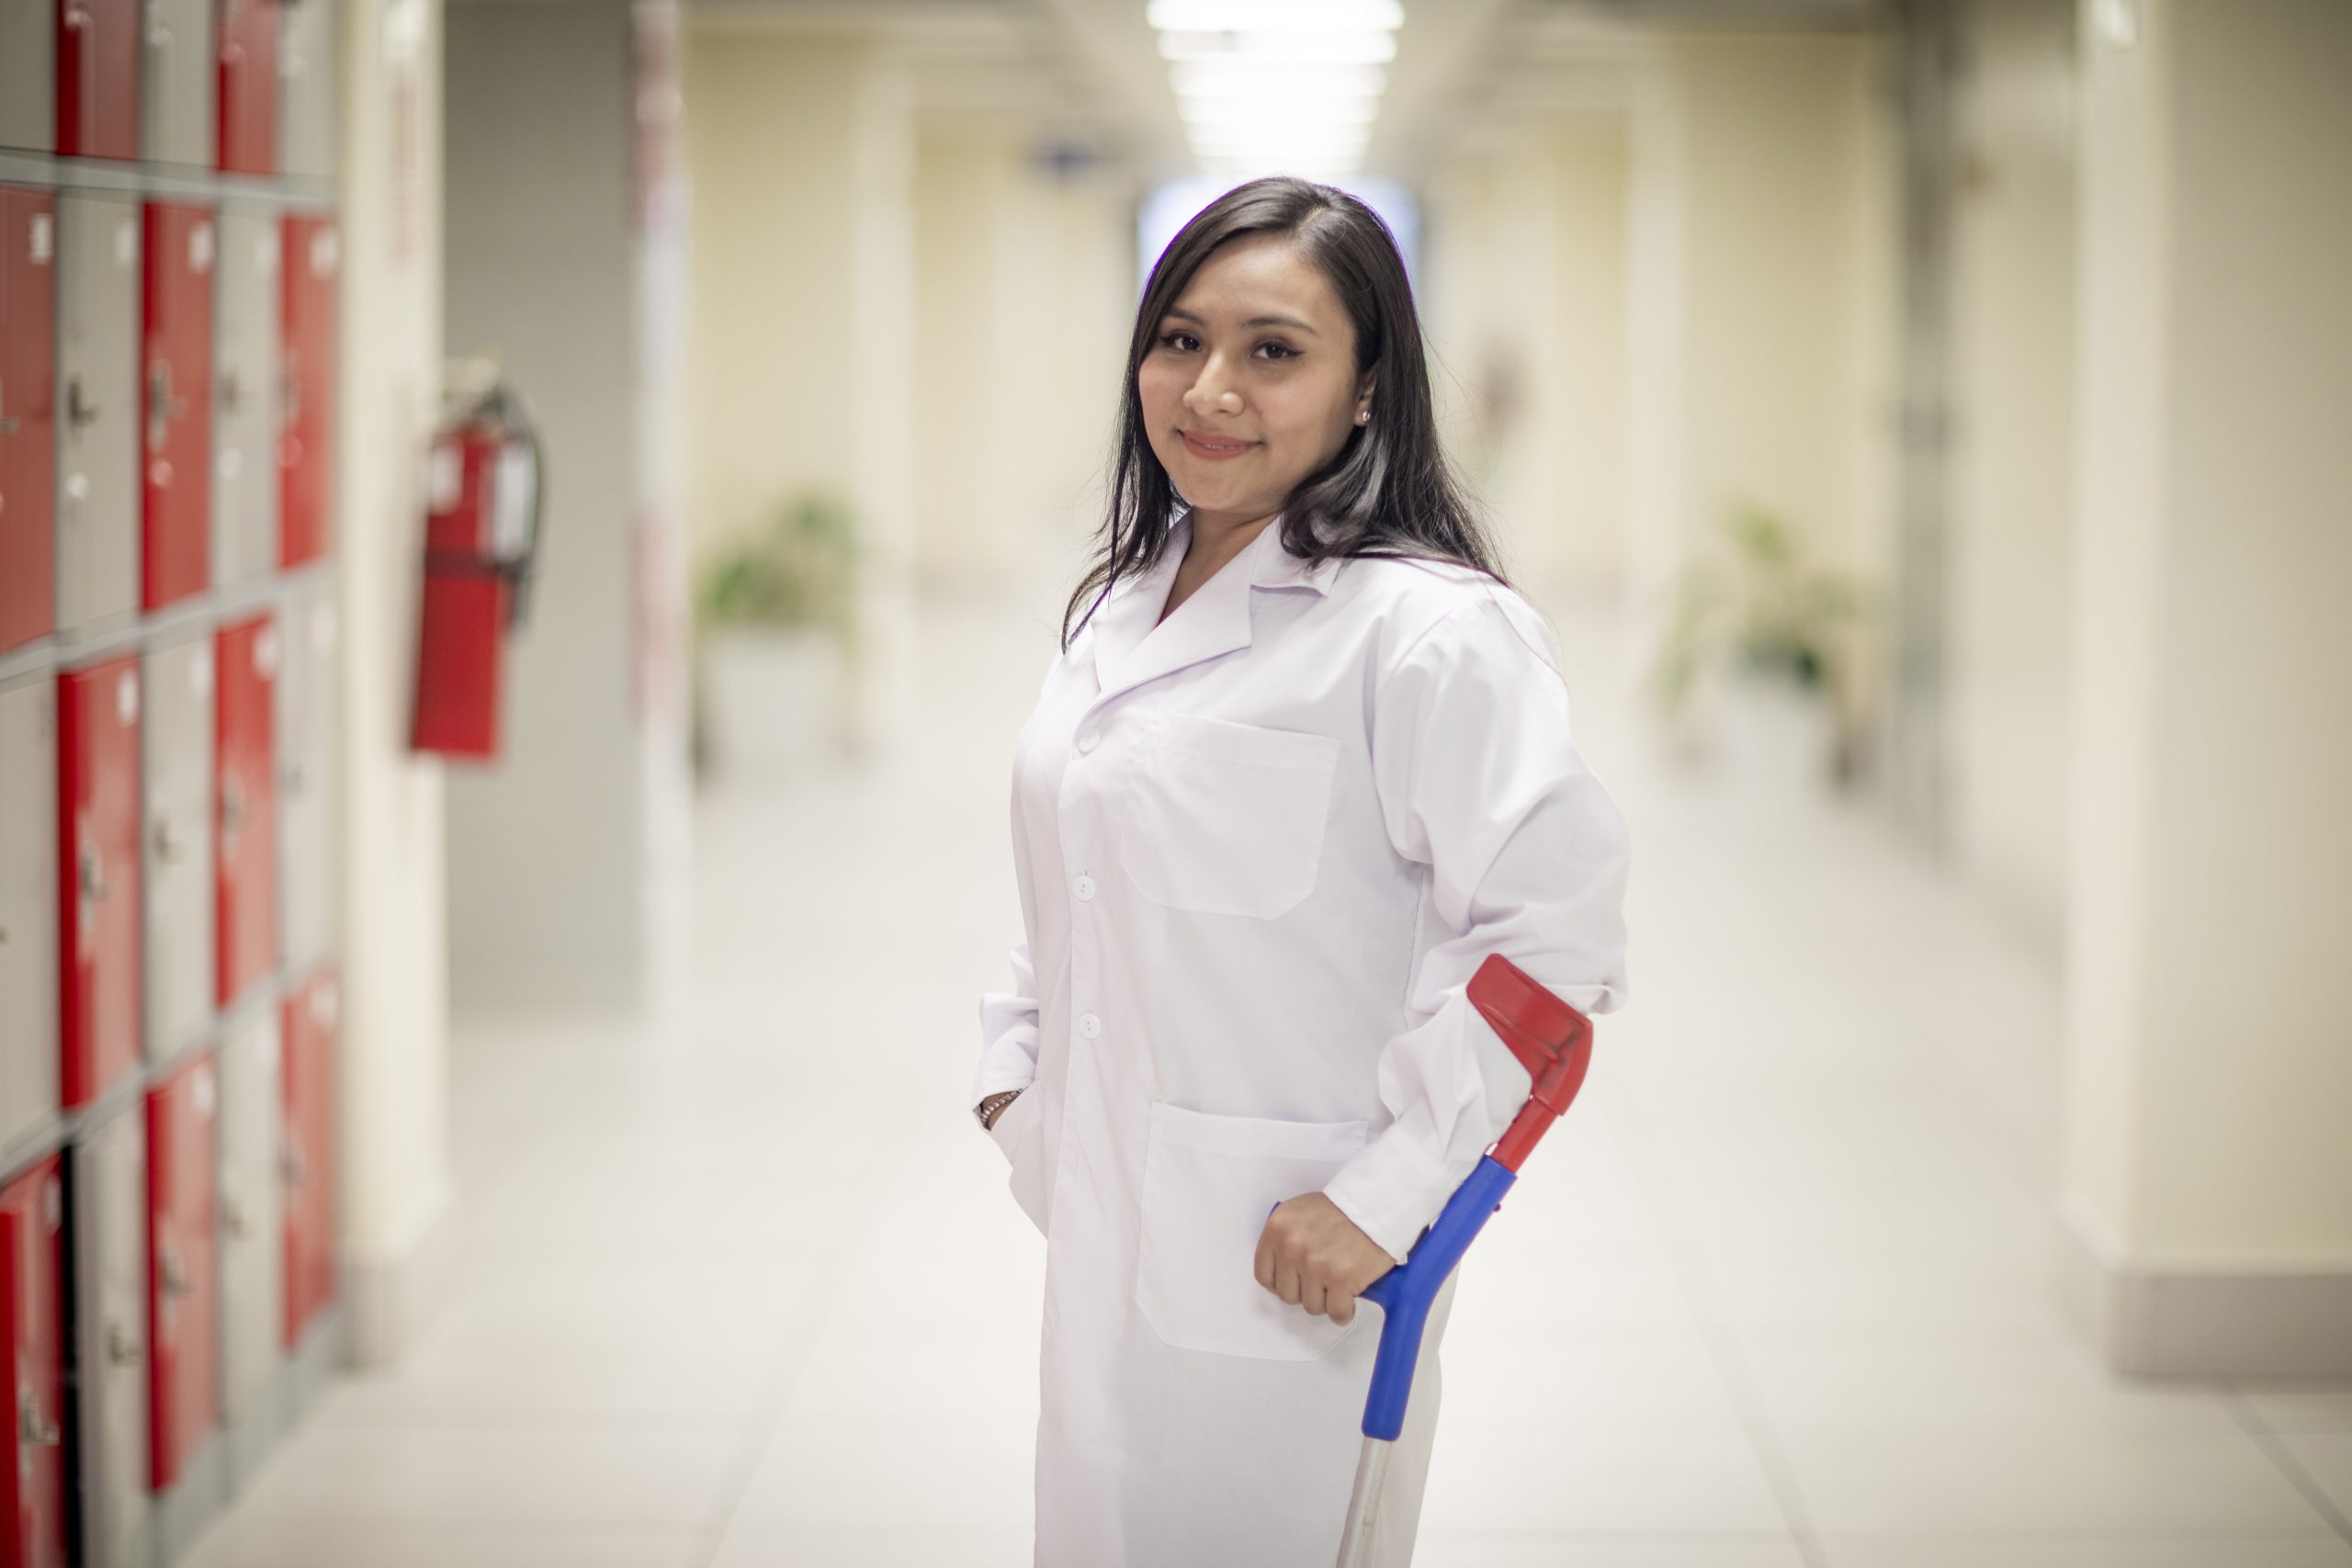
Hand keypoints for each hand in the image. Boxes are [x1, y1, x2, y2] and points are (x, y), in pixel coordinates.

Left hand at [1254, 1193, 1393, 1325]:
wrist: (1376, 1204)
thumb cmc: (1343, 1207)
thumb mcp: (1300, 1212)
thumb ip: (1287, 1238)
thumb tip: (1284, 1268)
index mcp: (1277, 1230)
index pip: (1264, 1275)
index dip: (1281, 1283)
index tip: (1294, 1283)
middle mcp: (1292, 1248)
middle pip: (1288, 1295)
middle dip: (1306, 1292)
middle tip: (1322, 1282)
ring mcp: (1315, 1265)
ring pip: (1312, 1306)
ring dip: (1327, 1301)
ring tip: (1338, 1286)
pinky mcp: (1341, 1280)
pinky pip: (1336, 1313)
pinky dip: (1344, 1313)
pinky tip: (1349, 1302)